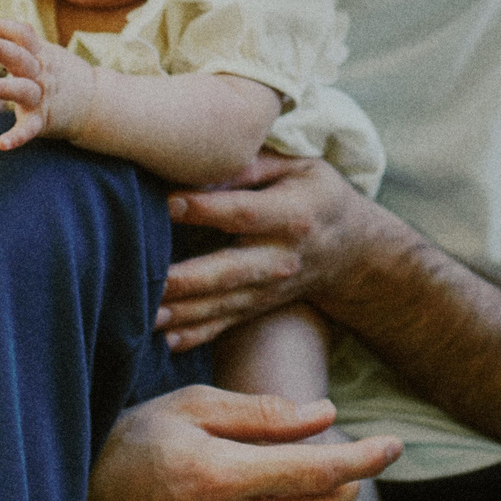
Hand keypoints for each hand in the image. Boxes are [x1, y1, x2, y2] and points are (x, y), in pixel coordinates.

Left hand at [0, 22, 94, 150]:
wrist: (95, 103)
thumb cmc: (63, 75)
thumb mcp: (48, 52)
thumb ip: (25, 41)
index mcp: (40, 56)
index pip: (23, 36)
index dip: (3, 28)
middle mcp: (41, 74)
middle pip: (21, 58)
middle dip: (1, 48)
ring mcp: (41, 97)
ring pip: (21, 90)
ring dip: (1, 88)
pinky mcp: (42, 120)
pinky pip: (29, 129)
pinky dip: (16, 137)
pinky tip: (1, 144)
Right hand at [78, 384, 402, 500]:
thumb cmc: (134, 442)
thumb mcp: (192, 407)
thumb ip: (264, 415)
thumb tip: (327, 417)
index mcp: (215, 476)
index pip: (316, 472)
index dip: (365, 457)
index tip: (394, 444)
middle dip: (339, 483)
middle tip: (324, 460)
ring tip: (279, 490)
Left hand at [158, 153, 417, 350]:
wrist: (352, 250)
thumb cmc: (316, 195)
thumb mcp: (300, 167)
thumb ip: (254, 164)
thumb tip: (204, 159)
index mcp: (292, 215)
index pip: (244, 213)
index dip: (207, 208)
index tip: (168, 202)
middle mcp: (281, 258)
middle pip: (231, 270)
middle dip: (190, 278)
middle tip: (151, 279)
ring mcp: (270, 289)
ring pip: (223, 303)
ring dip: (185, 312)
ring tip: (148, 315)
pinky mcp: (258, 306)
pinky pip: (226, 324)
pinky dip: (198, 336)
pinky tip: (168, 341)